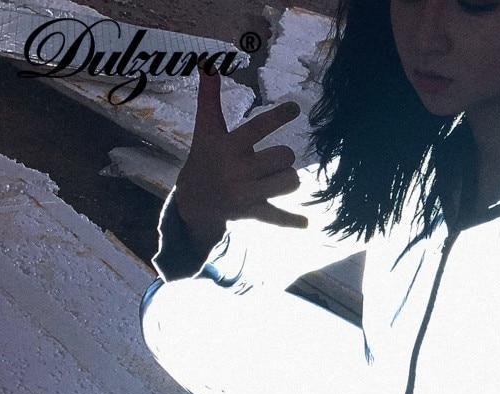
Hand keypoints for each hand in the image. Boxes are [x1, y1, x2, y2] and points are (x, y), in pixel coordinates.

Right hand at [174, 56, 308, 255]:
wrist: (193, 201)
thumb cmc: (205, 158)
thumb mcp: (205, 129)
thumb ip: (209, 98)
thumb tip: (208, 64)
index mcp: (229, 146)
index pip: (258, 127)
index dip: (278, 117)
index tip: (296, 108)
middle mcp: (239, 170)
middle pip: (284, 156)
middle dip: (283, 156)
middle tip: (271, 159)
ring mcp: (247, 193)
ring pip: (289, 182)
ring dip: (288, 178)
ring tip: (275, 178)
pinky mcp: (253, 211)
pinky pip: (277, 217)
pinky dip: (292, 221)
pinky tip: (306, 223)